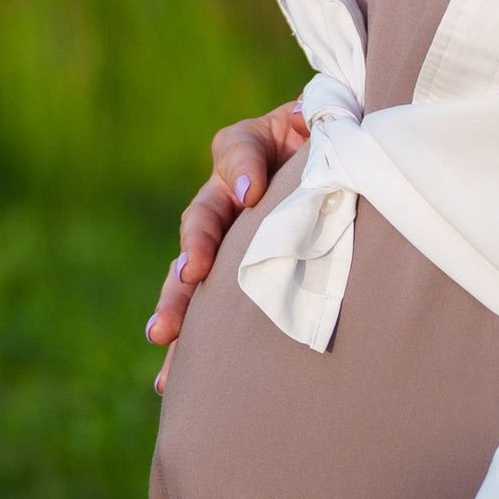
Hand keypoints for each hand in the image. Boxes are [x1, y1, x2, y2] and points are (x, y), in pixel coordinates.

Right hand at [145, 102, 310, 390]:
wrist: (337, 161)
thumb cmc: (332, 134)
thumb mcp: (325, 118)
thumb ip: (316, 119)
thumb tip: (308, 118)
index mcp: (248, 148)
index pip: (238, 150)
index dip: (242, 166)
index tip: (251, 192)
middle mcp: (226, 195)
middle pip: (201, 218)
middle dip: (194, 248)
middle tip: (190, 273)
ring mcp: (226, 240)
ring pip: (191, 270)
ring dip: (177, 302)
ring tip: (162, 333)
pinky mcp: (233, 279)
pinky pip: (206, 310)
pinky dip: (190, 344)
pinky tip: (171, 380)